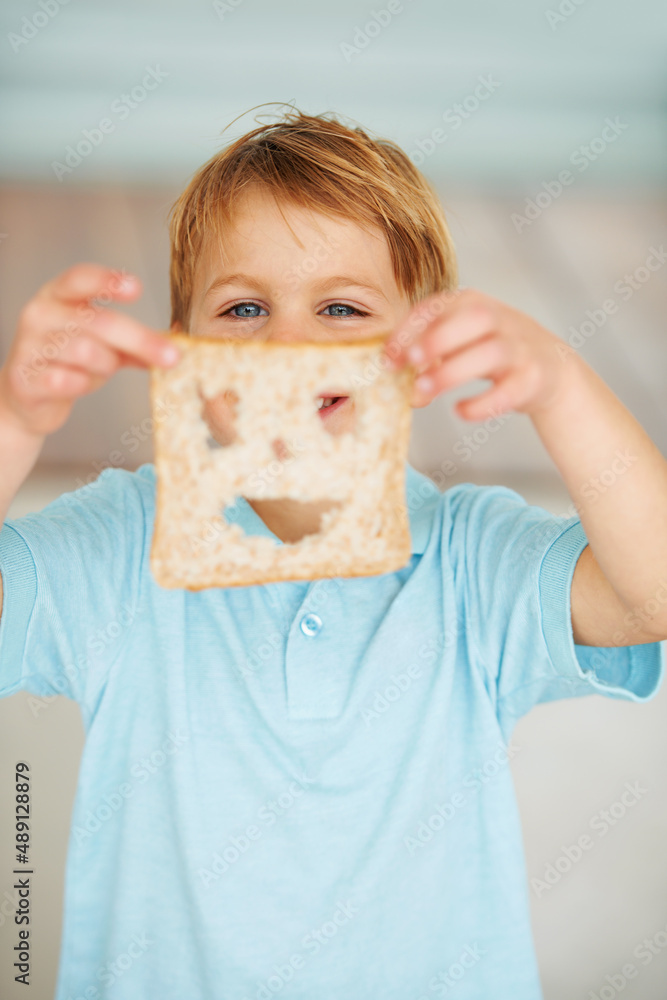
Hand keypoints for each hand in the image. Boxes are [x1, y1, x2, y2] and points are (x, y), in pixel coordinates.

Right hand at [0, 263, 180, 437]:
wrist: (29, 398)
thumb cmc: (70, 363)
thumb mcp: (103, 345)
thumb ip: (135, 343)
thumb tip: (176, 345)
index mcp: (58, 296)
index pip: (80, 278)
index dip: (108, 280)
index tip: (136, 288)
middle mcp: (40, 314)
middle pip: (98, 321)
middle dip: (139, 339)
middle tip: (172, 356)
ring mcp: (29, 346)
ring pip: (87, 352)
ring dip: (106, 365)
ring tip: (101, 369)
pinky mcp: (25, 379)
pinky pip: (68, 381)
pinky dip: (83, 384)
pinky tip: (78, 383)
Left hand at [382, 288, 566, 420]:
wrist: (552, 368)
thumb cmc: (495, 351)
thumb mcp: (462, 341)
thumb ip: (430, 357)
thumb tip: (403, 385)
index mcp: (473, 304)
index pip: (438, 306)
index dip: (410, 330)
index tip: (388, 357)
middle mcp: (500, 320)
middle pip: (472, 318)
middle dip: (437, 339)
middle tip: (410, 363)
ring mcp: (520, 348)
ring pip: (490, 353)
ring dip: (453, 372)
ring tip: (425, 391)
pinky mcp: (533, 379)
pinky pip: (509, 390)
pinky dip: (483, 403)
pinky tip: (460, 411)